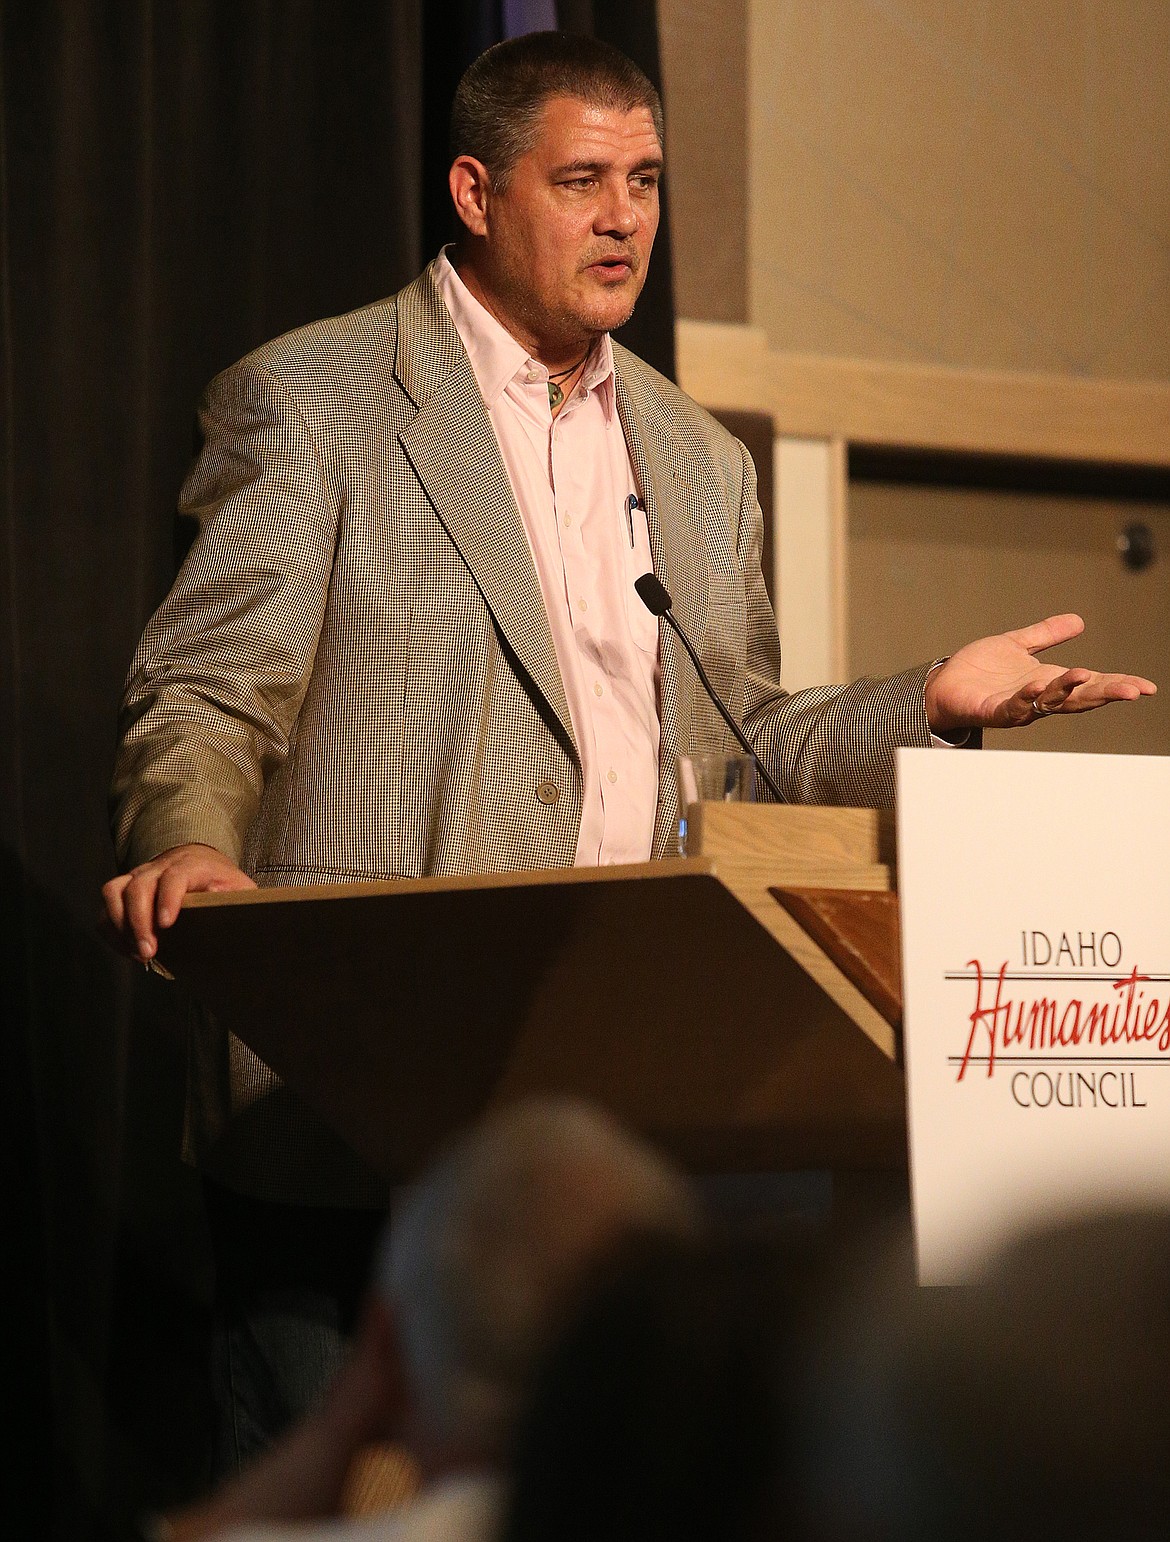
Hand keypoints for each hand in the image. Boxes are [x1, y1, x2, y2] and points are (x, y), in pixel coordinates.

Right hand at [101, 843, 255, 962]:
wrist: (200, 862)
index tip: (167, 924)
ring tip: (137, 952)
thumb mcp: (239, 887)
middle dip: (140, 922)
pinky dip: (110, 930)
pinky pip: (106, 907)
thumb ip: (237, 897)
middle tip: (149, 952)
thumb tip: (222, 904)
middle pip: (139, 886)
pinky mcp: (124, 889)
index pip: (174, 876)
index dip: (168, 898)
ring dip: (119, 925)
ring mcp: (138, 876)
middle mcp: (159, 867)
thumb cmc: (221, 881)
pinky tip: (128, 949)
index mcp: (190, 865)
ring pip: (114, 891)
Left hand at [924, 613, 1156, 733]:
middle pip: (1079, 697)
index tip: (1147, 687)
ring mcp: (1018, 706)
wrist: (943, 685)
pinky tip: (1038, 688)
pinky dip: (1028, 699)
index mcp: (1049, 681)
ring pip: (1050, 702)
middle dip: (1106, 693)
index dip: (1117, 684)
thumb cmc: (980, 671)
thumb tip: (1078, 620)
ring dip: (1068, 691)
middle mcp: (1039, 697)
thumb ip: (1046, 635)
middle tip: (1133, 690)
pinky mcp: (993, 710)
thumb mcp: (1017, 645)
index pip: (1091, 684)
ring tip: (1085, 676)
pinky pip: (1014, 706)